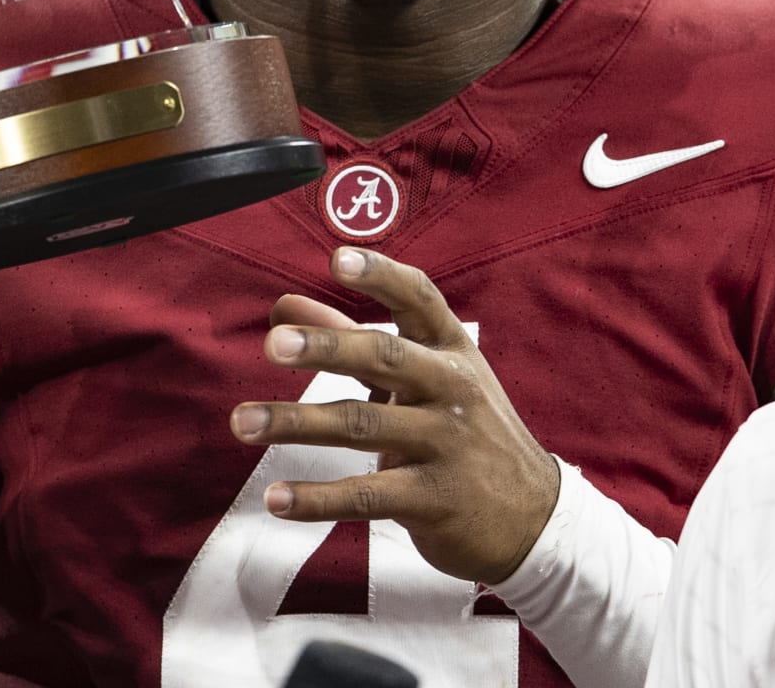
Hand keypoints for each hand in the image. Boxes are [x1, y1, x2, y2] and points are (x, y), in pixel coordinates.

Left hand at [230, 247, 561, 585]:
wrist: (533, 516)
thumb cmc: (465, 430)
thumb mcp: (424, 377)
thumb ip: (351, 337)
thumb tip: (285, 305)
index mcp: (451, 350)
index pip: (419, 300)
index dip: (380, 277)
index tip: (338, 258)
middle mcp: (452, 389)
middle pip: (385, 357)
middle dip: (327, 347)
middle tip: (272, 343)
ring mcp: (446, 445)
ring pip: (362, 426)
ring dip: (296, 423)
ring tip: (242, 422)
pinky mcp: (434, 500)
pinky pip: (367, 495)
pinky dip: (317, 499)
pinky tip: (276, 498)